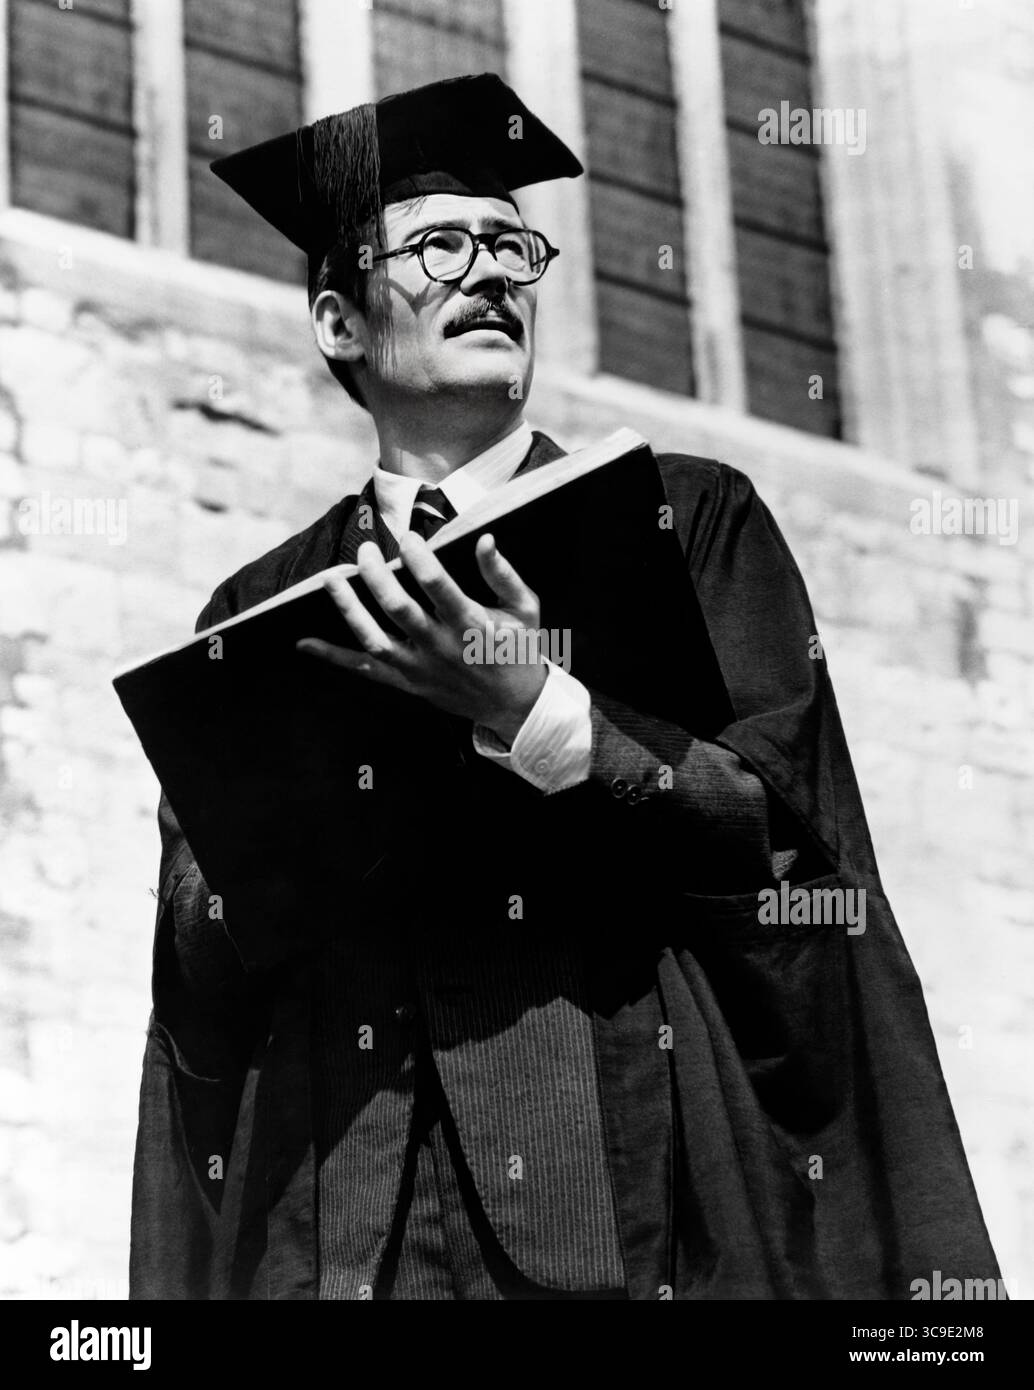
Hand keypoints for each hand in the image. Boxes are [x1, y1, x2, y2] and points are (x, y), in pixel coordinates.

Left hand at [297, 532, 547, 744]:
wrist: (515, 705)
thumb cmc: (520, 649)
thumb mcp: (524, 607)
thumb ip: (502, 573)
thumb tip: (484, 539)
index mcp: (471, 626)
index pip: (438, 587)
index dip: (419, 558)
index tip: (407, 536)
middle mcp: (441, 648)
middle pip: (399, 610)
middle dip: (377, 576)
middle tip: (364, 550)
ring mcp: (420, 668)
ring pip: (375, 639)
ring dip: (348, 609)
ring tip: (330, 579)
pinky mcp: (408, 682)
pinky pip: (366, 670)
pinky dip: (334, 657)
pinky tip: (304, 644)